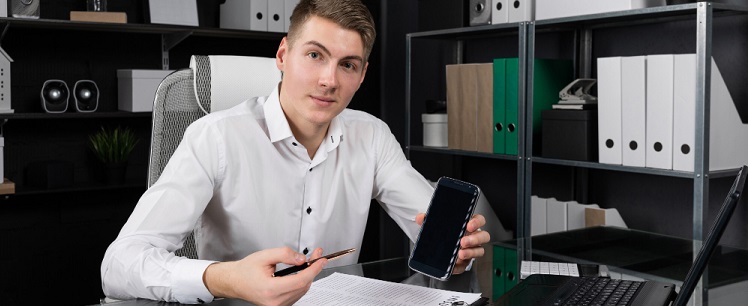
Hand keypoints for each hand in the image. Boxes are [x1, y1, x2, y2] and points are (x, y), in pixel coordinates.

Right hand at [203, 247, 326, 305]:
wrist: (235, 281)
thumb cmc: (246, 270)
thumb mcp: (265, 256)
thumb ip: (285, 255)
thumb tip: (302, 259)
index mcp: (270, 289)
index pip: (300, 280)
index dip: (313, 269)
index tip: (321, 259)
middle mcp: (275, 301)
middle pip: (303, 285)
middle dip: (313, 269)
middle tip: (316, 255)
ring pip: (302, 290)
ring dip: (308, 275)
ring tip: (309, 262)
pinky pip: (296, 294)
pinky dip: (301, 282)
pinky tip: (301, 272)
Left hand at [415, 213, 489, 273]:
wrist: (437, 249)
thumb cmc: (443, 234)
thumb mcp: (435, 224)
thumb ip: (428, 219)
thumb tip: (421, 217)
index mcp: (468, 225)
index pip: (479, 220)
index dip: (477, 222)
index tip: (469, 225)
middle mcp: (473, 237)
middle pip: (483, 236)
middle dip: (475, 239)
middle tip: (463, 241)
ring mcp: (471, 250)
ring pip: (479, 251)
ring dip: (471, 252)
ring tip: (460, 254)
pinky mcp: (465, 262)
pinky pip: (466, 265)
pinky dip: (460, 265)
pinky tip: (454, 264)